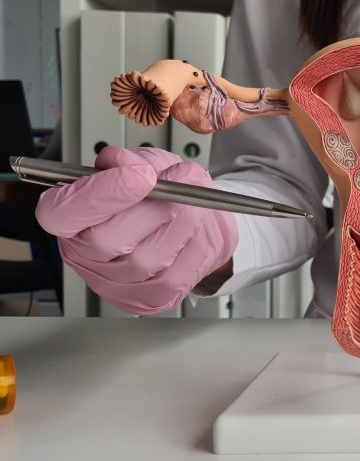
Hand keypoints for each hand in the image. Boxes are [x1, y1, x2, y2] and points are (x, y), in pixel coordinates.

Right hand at [36, 146, 238, 314]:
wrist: (199, 226)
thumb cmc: (164, 197)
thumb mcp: (149, 166)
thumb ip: (134, 161)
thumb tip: (120, 161)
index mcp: (74, 220)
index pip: (60, 214)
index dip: (98, 195)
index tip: (140, 175)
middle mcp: (87, 256)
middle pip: (105, 240)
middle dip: (152, 208)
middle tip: (182, 184)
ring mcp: (117, 283)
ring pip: (145, 259)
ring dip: (180, 224)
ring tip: (195, 203)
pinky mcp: (150, 299)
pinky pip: (174, 275)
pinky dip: (194, 247)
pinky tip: (196, 232)